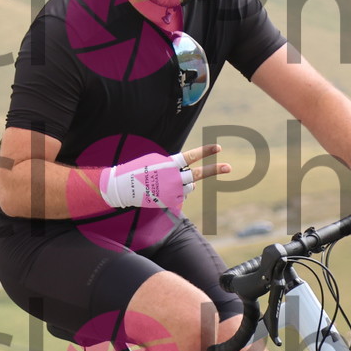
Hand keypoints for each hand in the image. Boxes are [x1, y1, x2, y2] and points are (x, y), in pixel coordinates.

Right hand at [99, 145, 230, 210]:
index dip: (205, 152)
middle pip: (198, 174)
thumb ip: (172, 165)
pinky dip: (177, 194)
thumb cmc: (137, 170)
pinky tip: (163, 191)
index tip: (218, 148)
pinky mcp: (169, 201)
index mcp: (169, 163)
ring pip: (190, 188)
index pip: (191, 156)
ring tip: (170, 182)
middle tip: (229, 167)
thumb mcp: (155, 161)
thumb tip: (188, 175)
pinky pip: (181, 197)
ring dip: (186, 185)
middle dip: (215, 170)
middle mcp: (173, 177)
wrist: (121, 187)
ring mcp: (172, 190)